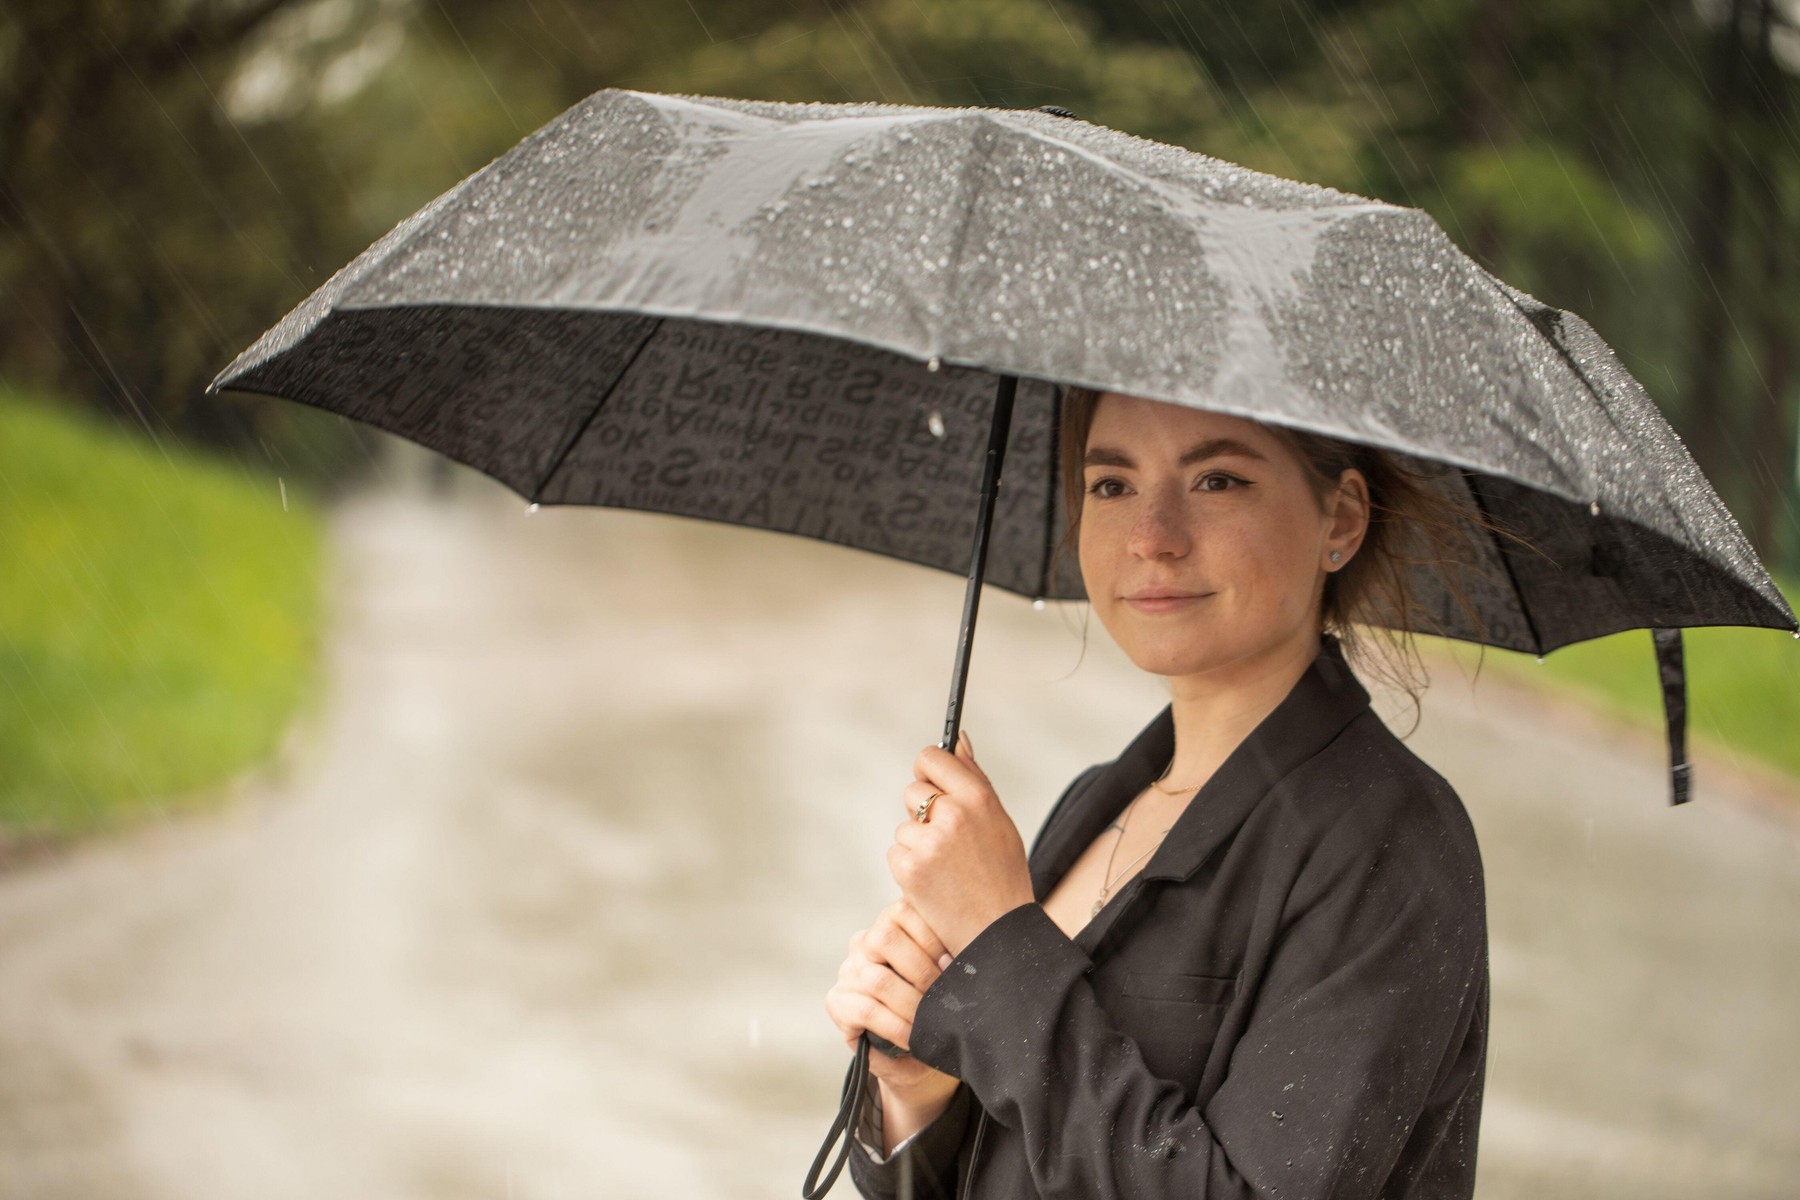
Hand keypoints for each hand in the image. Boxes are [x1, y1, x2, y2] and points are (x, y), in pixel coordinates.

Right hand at [824, 899, 960, 1101]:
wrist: (912, 1053)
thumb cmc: (933, 1005)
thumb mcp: (943, 975)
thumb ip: (948, 955)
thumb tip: (963, 956)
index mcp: (891, 924)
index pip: (904, 911)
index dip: (933, 937)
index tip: (955, 962)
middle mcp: (864, 942)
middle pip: (885, 938)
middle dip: (922, 971)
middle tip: (945, 996)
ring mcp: (848, 971)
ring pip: (878, 980)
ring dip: (911, 1005)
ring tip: (932, 1022)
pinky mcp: (837, 1001)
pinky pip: (867, 1011)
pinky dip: (895, 1027)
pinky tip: (912, 1039)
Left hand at [889, 729, 1034, 955]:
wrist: (998, 933)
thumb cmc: (1002, 874)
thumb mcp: (999, 822)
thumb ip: (975, 779)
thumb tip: (958, 738)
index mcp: (978, 799)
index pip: (932, 757)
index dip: (929, 769)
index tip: (932, 780)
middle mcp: (952, 815)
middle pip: (913, 791)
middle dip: (922, 811)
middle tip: (946, 839)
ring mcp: (927, 843)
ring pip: (904, 826)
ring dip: (917, 843)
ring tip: (946, 868)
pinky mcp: (908, 869)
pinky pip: (897, 851)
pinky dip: (909, 866)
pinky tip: (934, 882)